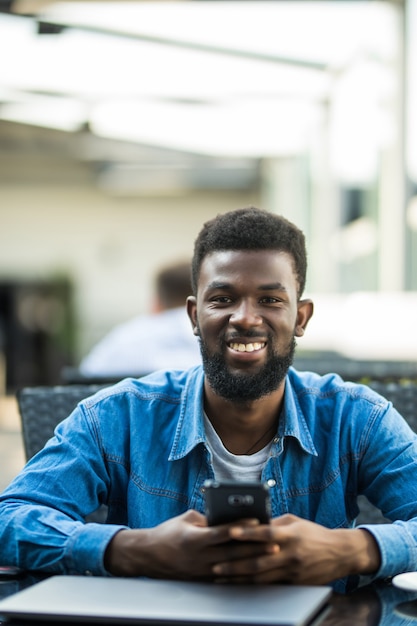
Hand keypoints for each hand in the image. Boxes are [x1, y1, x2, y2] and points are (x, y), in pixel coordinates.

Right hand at [104, 510, 275, 579]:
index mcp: (194, 539)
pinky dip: (242, 573)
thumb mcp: (187, 519)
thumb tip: (228, 518)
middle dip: (255, 548)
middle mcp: (199, 557)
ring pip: (233, 567)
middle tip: (274, 543)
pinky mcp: (203, 579)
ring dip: (253, 562)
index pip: (222, 532)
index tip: (257, 522)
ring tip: (270, 557)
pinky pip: (226, 577)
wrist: (149, 556)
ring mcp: (201, 571)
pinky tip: (256, 570)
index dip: (240, 527)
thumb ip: (208, 519)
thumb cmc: (168, 533)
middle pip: (233, 552)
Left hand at [211, 514, 380, 584]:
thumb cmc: (314, 533)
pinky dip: (253, 585)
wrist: (341, 554)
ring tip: (221, 577)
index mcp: (291, 535)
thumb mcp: (295, 522)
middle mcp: (291, 554)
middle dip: (235, 564)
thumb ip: (274, 524)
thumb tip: (252, 523)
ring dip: (239, 578)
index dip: (247, 533)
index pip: (266, 534)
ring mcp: (293, 571)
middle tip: (216, 565)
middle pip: (259, 560)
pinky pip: (270, 586)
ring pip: (261, 577)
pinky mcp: (295, 584)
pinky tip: (239, 585)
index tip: (230, 532)